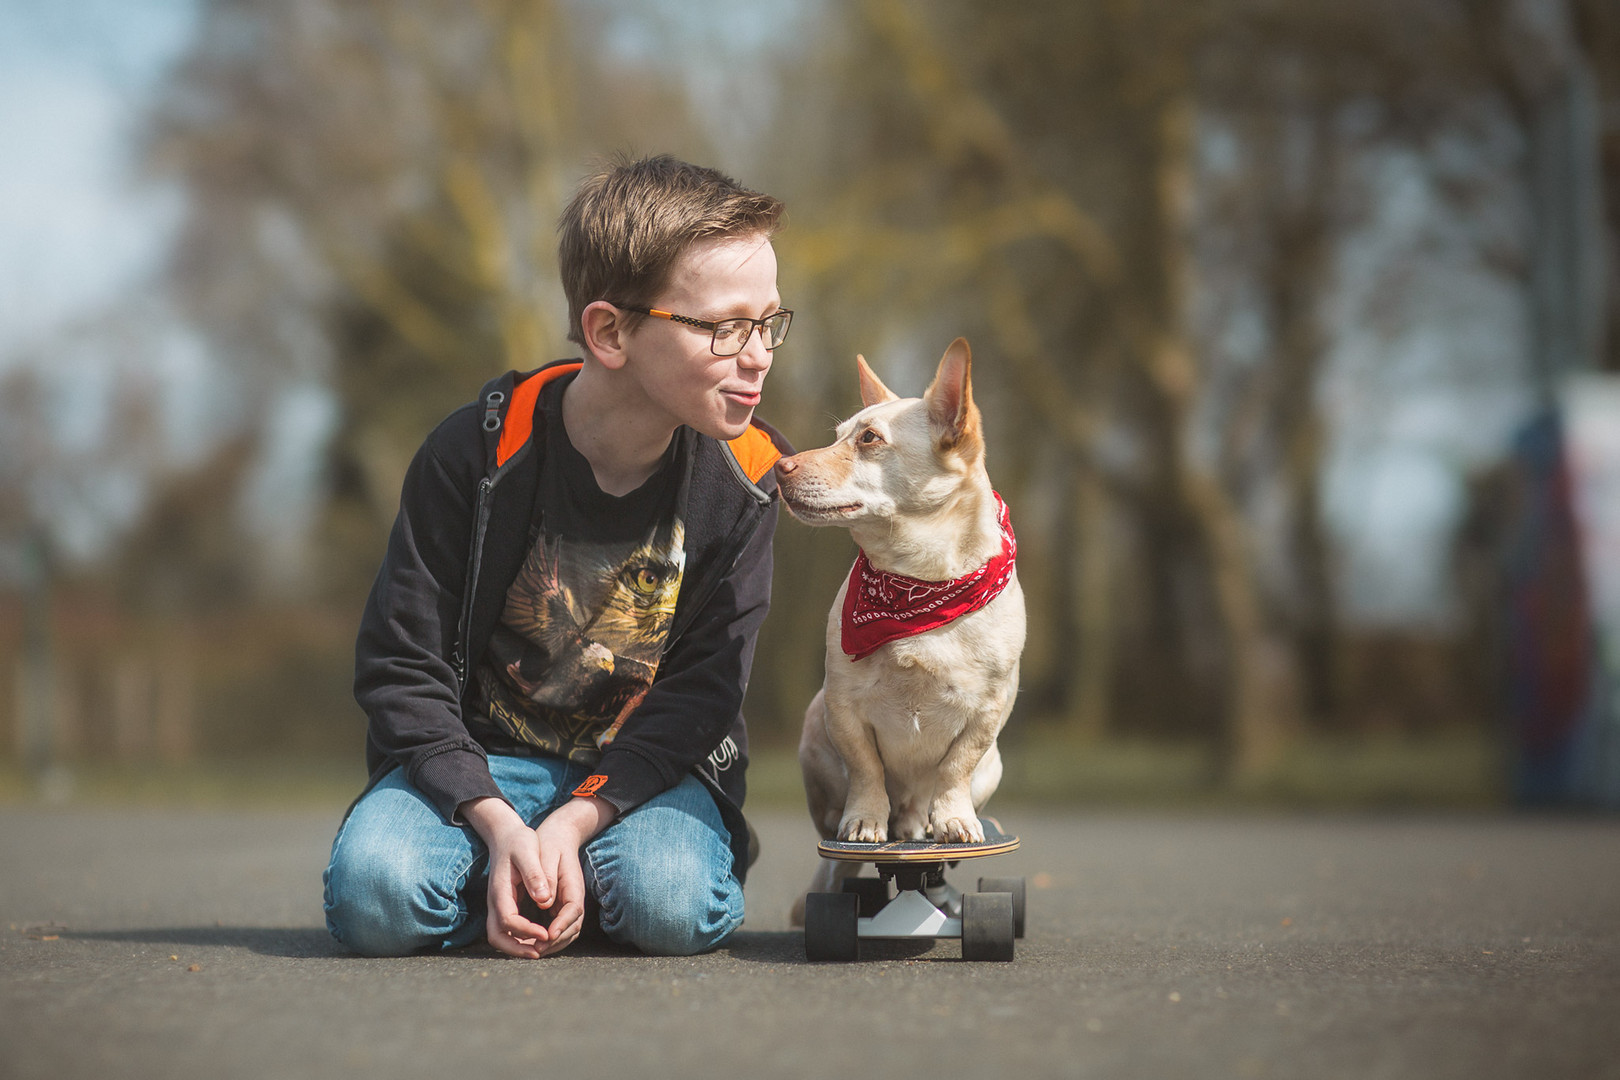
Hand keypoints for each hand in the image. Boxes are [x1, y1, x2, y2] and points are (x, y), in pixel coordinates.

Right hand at [461, 795, 615, 958]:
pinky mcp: (503, 906)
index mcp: (500, 890)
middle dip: (516, 949)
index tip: (547, 934)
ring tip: (542, 949)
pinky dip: (520, 938)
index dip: (527, 931)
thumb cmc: (519, 841)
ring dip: (518, 947)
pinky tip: (539, 937)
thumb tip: (544, 898)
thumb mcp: (528, 850)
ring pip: (500, 936)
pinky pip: (507, 930)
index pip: (508, 921)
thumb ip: (534, 874)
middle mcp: (494, 902)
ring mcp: (497, 905)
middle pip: (496, 937)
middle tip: (539, 953)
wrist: (505, 835)